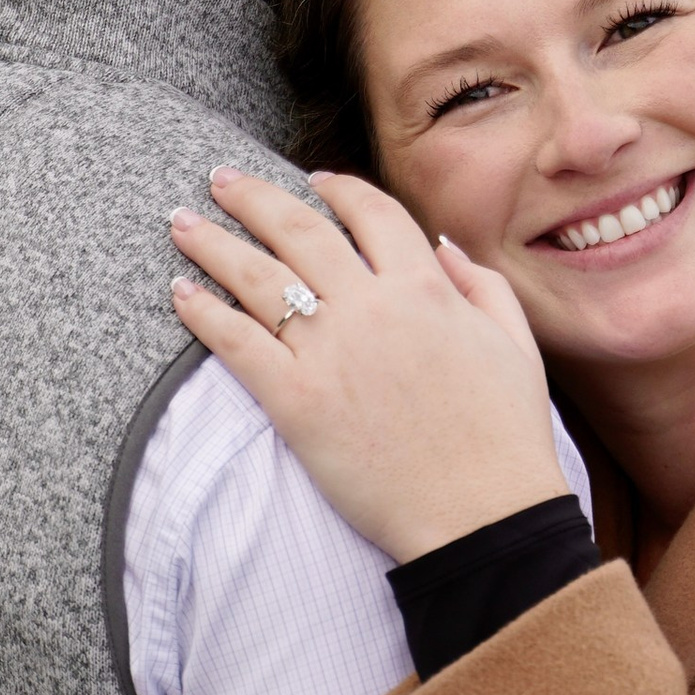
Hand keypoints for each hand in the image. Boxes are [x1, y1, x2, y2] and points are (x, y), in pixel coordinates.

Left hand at [170, 167, 569, 562]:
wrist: (482, 516)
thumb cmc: (506, 436)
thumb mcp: (515, 343)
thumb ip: (478, 283)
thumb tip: (440, 245)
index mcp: (426, 287)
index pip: (371, 213)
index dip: (339, 189)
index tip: (315, 180)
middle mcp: (371, 306)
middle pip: (298, 229)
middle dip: (252, 197)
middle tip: (220, 178)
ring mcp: (329, 352)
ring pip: (256, 277)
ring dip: (213, 242)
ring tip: (182, 221)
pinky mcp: (296, 402)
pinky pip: (237, 343)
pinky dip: (202, 312)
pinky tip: (179, 293)